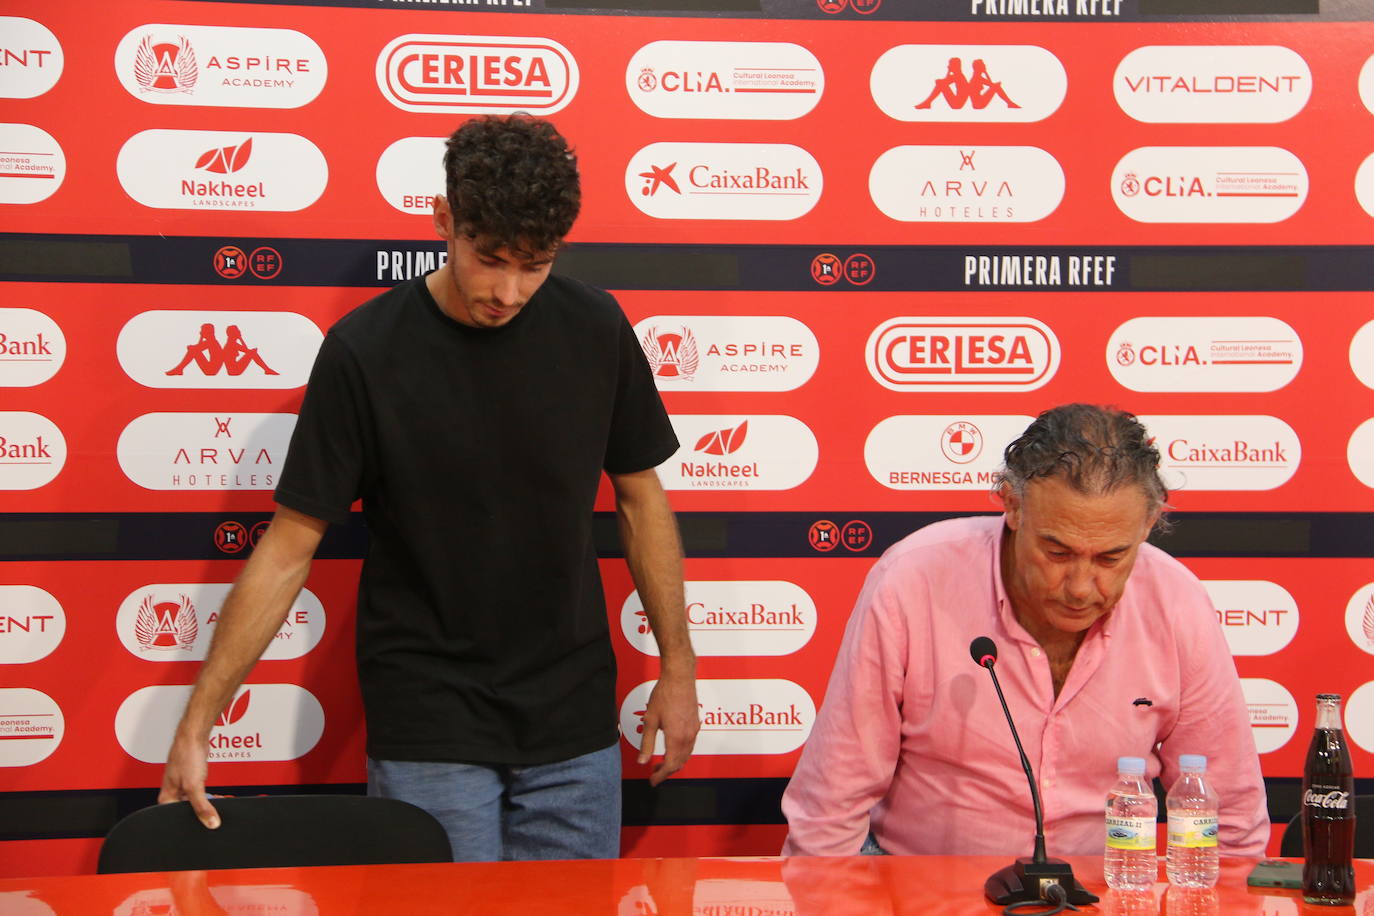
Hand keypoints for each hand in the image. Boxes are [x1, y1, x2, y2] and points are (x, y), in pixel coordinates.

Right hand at [158, 733, 220, 828]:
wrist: (193, 737)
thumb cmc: (186, 756)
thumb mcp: (194, 786)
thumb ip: (202, 806)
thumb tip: (211, 823)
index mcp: (166, 799)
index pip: (177, 819)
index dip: (193, 823)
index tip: (206, 823)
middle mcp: (172, 794)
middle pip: (187, 812)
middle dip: (202, 812)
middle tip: (214, 812)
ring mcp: (181, 787)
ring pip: (194, 802)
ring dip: (207, 803)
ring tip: (218, 802)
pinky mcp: (191, 780)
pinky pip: (200, 794)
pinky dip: (209, 796)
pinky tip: (217, 796)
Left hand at [637, 671, 699, 785]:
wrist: (679, 677)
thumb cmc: (664, 694)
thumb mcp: (650, 720)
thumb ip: (647, 743)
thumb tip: (642, 761)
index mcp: (676, 737)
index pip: (670, 765)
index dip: (661, 776)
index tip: (653, 781)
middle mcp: (688, 736)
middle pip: (680, 763)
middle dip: (667, 771)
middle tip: (654, 773)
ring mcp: (694, 730)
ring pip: (686, 755)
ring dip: (674, 762)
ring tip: (660, 762)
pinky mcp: (695, 723)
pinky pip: (690, 745)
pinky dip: (681, 753)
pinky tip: (671, 748)